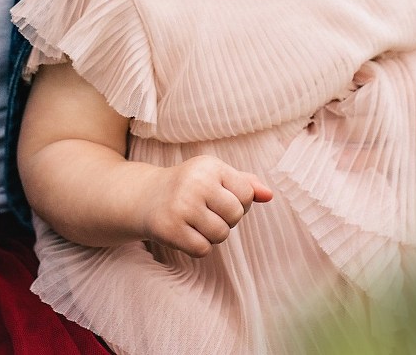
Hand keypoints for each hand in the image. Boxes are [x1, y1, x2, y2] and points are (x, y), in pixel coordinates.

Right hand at [139, 155, 272, 257]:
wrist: (146, 197)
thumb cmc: (190, 187)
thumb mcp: (216, 177)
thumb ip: (246, 184)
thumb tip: (269, 195)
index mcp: (210, 165)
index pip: (247, 194)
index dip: (239, 202)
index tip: (220, 198)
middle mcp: (195, 182)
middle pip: (235, 216)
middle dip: (226, 220)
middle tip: (206, 212)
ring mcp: (181, 206)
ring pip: (220, 234)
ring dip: (212, 235)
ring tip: (196, 222)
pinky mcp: (169, 229)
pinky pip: (203, 250)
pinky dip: (198, 247)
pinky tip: (185, 232)